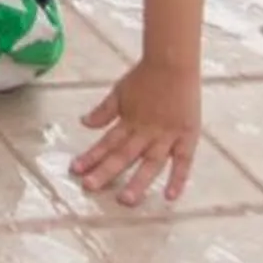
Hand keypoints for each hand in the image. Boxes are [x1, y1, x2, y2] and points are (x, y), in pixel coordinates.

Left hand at [71, 63, 199, 205]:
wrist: (173, 61)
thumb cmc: (146, 76)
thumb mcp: (120, 91)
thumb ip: (103, 111)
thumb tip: (84, 123)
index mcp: (129, 121)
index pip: (107, 142)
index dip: (91, 156)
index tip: (75, 169)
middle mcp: (146, 131)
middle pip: (124, 155)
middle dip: (106, 171)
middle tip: (90, 187)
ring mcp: (167, 135)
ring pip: (151, 163)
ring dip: (138, 181)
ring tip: (125, 200)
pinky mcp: (187, 136)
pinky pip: (183, 161)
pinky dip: (178, 178)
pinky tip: (169, 196)